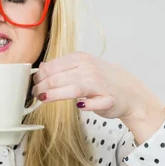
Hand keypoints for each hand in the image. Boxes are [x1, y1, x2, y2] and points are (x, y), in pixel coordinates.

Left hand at [31, 52, 162, 121]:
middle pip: (58, 78)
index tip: (34, 84)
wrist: (129, 92)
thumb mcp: (82, 67)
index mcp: (81, 59)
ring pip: (72, 89)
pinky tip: (79, 106)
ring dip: (54, 95)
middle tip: (35, 95)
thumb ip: (62, 67)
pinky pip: (95, 103)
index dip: (39, 77)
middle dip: (42, 87)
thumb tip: (42, 68)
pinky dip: (86, 106)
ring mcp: (99, 84)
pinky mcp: (108, 100)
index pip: (53, 66)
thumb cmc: (102, 81)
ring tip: (43, 99)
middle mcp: (89, 69)